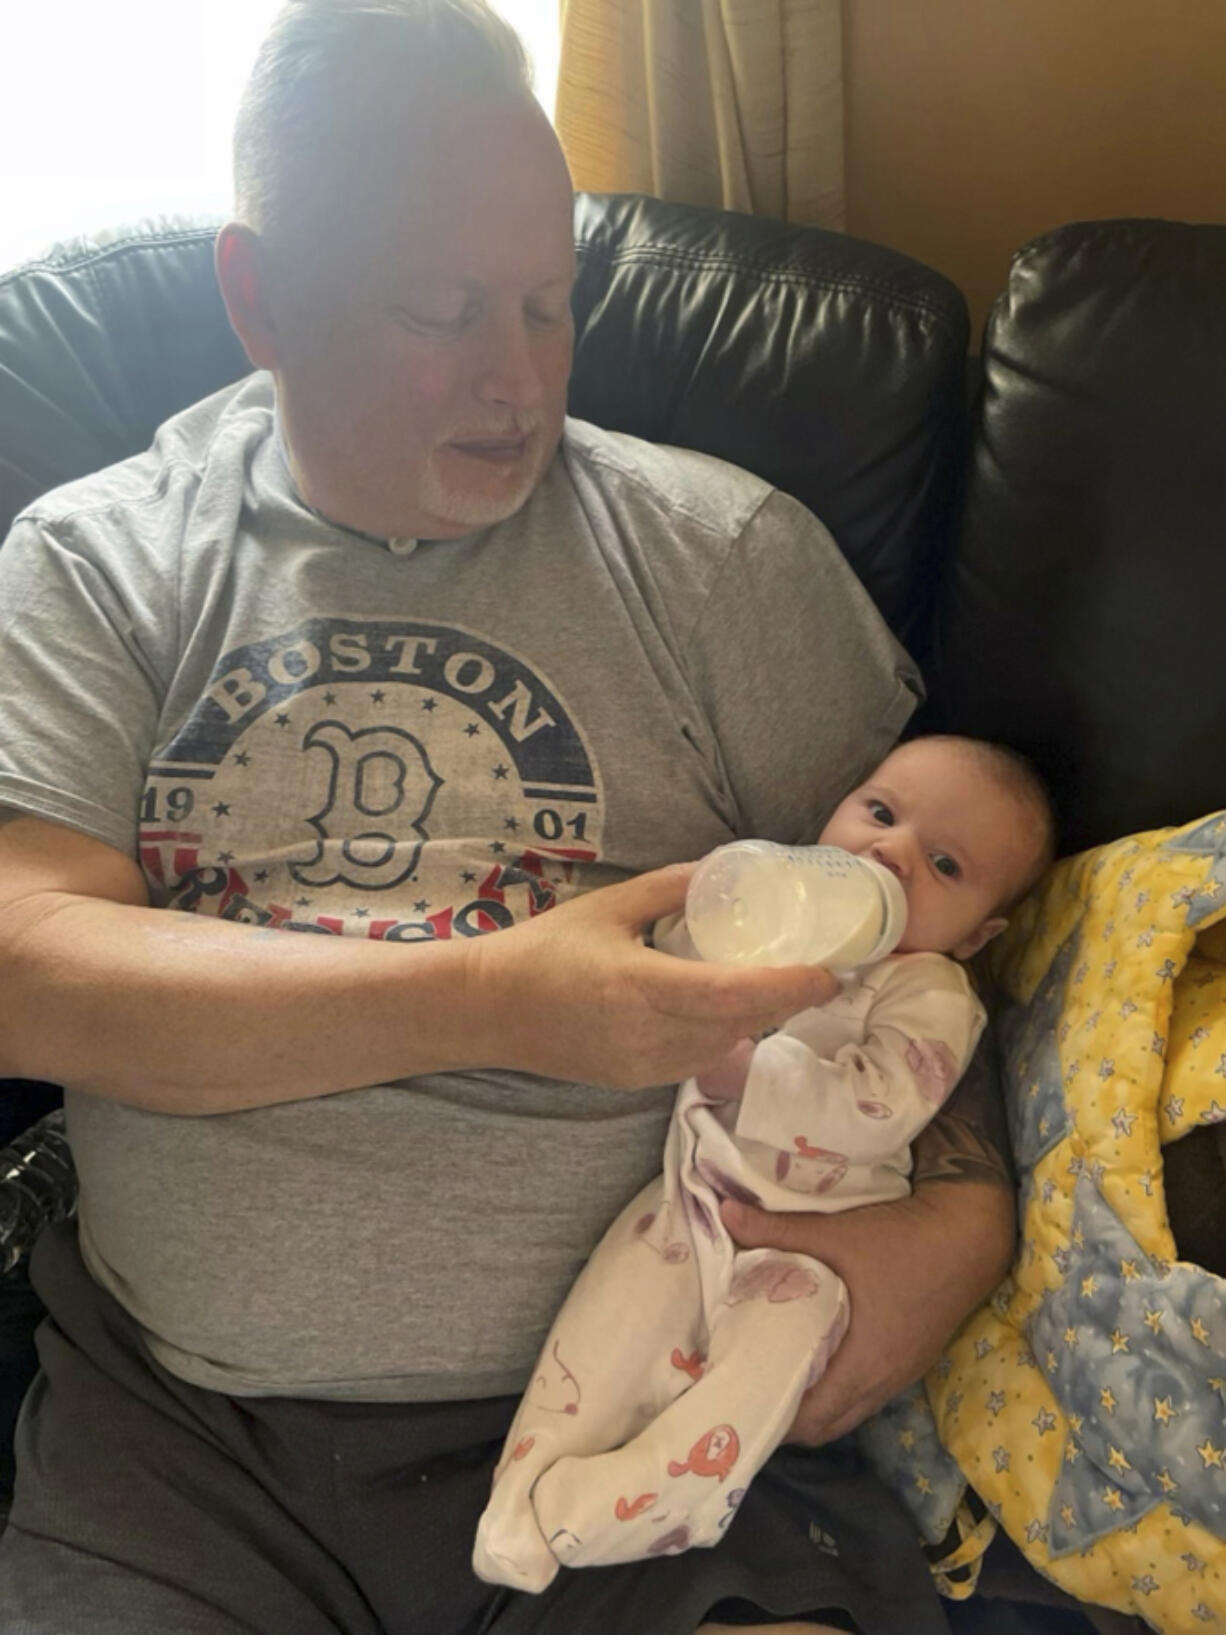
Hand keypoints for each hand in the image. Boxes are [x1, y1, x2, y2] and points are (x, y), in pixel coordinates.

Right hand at [468, 864, 838, 1091]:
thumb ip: (669, 887)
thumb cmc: (545, 950)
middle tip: (818, 971)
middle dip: (786, 1002)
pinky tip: (727, 1011)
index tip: (829, 971)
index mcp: (643, 988)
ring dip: (756, 1020)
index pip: (735, 995)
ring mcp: (643, 1065)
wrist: (490, 1009)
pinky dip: (723, 1036)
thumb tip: (723, 866)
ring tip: (778, 986)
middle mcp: (649, 1035)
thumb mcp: (609, 906)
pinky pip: (697, 1060)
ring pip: (724, 1047)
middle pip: (742, 1024)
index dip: (790, 987)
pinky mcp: (635, 1081)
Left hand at [720, 1177, 1014, 1443]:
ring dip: (813, 1404)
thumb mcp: (835, 1233)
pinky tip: (817, 1357)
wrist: (971, 1234)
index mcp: (862, 1364)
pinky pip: (866, 1394)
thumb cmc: (902, 1240)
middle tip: (746, 1382)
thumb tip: (723, 1214)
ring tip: (774, 1372)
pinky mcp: (911, 1359)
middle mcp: (882, 1381)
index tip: (733, 1393)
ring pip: (848, 1411)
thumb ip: (776, 1229)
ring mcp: (901, 1373)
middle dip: (785, 1414)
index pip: (807, 1420)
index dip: (768, 1412)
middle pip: (825, 1426)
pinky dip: (838, 1388)